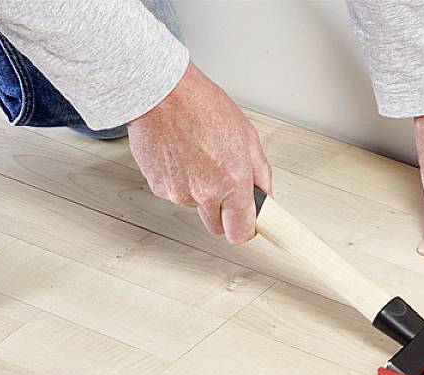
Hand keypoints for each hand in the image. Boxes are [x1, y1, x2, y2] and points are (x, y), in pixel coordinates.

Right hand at [128, 62, 270, 243]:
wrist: (161, 93)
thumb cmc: (202, 106)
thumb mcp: (247, 136)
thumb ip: (261, 173)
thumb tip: (266, 196)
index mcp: (232, 182)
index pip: (240, 233)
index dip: (245, 228)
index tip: (247, 221)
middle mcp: (204, 192)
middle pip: (217, 227)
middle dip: (223, 213)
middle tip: (223, 184)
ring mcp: (178, 192)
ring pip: (195, 207)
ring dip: (199, 192)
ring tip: (199, 158)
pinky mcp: (157, 186)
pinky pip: (175, 193)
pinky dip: (180, 181)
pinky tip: (182, 155)